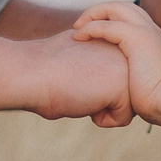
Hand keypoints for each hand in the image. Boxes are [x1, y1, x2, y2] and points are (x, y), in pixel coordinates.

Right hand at [18, 33, 132, 125]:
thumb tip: (105, 78)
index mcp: (114, 41)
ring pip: (128, 106)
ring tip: (82, 90)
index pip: (119, 79)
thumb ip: (98, 62)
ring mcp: (128, 68)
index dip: (95, 86)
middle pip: (126, 92)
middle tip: (78, 83)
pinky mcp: (124, 88)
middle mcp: (125, 52)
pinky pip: (123, 118)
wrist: (32, 72)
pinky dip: (102, 119)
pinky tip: (85, 101)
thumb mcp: (78, 57)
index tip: (75, 76)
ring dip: (103, 107)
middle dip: (103, 97)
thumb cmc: (47, 69)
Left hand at [73, 2, 160, 123]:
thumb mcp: (145, 82)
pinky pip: (106, 25)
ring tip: (77, 28)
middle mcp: (150, 29)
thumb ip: (132, 78)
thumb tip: (116, 90)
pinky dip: (90, 28)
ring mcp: (145, 31)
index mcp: (153, 38)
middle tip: (81, 25)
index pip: (130, 15)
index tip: (92, 32)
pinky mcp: (136, 37)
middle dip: (98, 11)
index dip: (109, 19)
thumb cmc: (158, 101)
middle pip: (121, 6)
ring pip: (113, 8)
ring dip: (92, 14)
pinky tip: (78, 37)